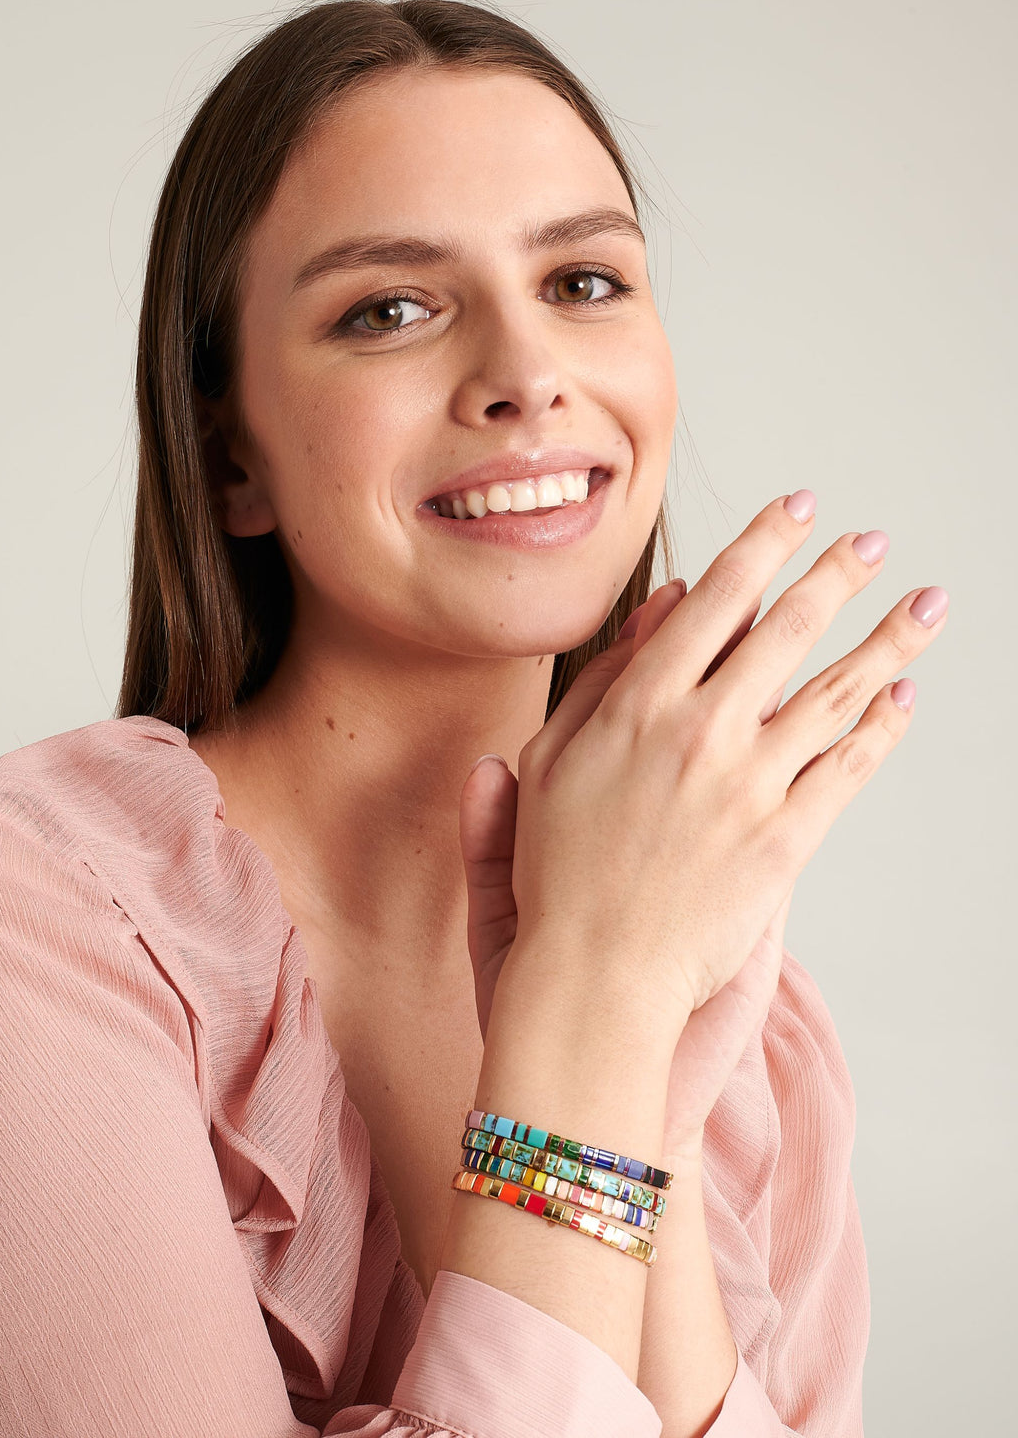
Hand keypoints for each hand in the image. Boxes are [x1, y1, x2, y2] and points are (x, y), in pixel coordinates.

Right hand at [467, 491, 945, 1031]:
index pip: (718, 598)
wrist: (596, 973)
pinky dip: (883, 726)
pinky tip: (904, 695)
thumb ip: (605, 676)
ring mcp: (751, 785)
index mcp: (641, 703)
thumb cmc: (561, 866)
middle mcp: (703, 731)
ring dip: (890, 637)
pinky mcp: (787, 839)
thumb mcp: (553, 757)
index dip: (765, 543)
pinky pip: (849, 767)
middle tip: (873, 541)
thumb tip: (666, 608)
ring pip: (837, 691)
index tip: (799, 507)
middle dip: (839, 573)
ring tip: (927, 604)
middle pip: (790, 629)